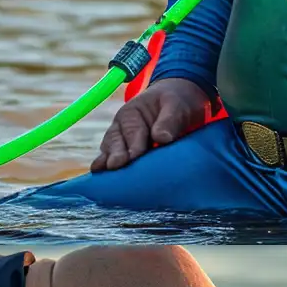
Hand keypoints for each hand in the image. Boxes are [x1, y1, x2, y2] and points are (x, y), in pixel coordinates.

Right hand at [93, 78, 214, 171]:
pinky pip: (115, 162)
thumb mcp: (177, 106)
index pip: (132, 130)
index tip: (133, 157)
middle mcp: (121, 127)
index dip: (133, 145)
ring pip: (111, 153)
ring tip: (107, 179)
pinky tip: (106, 184)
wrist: (180, 103)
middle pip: (115, 142)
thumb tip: (162, 138)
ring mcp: (122, 142)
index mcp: (132, 112)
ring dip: (109, 164)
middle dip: (115, 155)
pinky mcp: (127, 155)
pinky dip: (111, 172)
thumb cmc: (178, 102)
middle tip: (115, 167)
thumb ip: (169, 120)